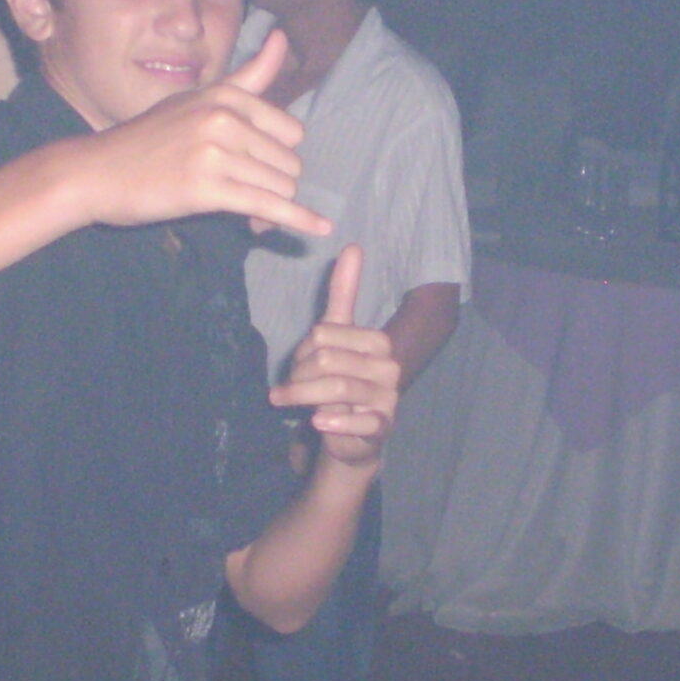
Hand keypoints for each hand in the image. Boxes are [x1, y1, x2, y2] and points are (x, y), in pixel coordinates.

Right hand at [66, 32, 328, 234]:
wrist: (96, 172)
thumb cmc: (148, 138)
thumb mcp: (197, 98)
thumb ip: (248, 76)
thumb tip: (283, 37)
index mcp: (226, 95)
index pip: (290, 131)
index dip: (280, 157)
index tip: (261, 171)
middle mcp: (223, 118)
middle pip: (289, 162)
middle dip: (276, 185)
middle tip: (250, 199)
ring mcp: (215, 153)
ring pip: (280, 186)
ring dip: (274, 207)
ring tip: (250, 218)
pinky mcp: (207, 189)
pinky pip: (267, 206)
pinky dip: (298, 220)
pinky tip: (321, 229)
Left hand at [272, 246, 399, 467]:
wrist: (350, 435)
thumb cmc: (339, 382)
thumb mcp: (336, 337)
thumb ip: (344, 293)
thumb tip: (352, 245)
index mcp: (378, 341)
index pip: (324, 334)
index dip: (301, 352)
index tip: (298, 366)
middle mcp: (389, 367)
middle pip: (327, 359)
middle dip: (300, 376)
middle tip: (291, 389)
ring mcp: (389, 398)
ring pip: (336, 387)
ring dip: (303, 397)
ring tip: (290, 403)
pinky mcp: (382, 426)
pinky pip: (358, 421)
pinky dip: (333, 421)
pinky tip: (318, 422)